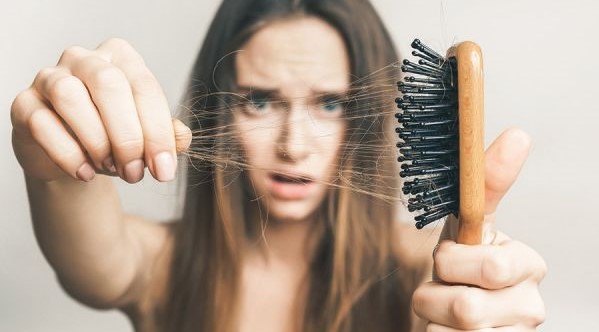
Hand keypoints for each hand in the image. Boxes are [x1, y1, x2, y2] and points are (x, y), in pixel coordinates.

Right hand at [11, 38, 191, 182]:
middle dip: (128, 136)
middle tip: (136, 173)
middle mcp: (84, 59)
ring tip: (111, 169)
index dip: (158, 132)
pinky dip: (68, 154)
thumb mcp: (146, 135)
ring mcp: (49, 77)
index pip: (145, 87)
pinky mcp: (25, 104)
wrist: (73, 154)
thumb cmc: (114, 136)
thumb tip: (183, 137)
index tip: (164, 170)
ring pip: (70, 97)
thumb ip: (167, 135)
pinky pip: (43, 124)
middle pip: (109, 84)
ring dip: (97, 141)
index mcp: (122, 57)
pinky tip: (86, 173)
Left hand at [412, 128, 546, 330]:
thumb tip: (519, 134)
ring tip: (442, 305)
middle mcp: (530, 306)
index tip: (447, 256)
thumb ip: (487, 182)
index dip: (453, 262)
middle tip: (442, 282)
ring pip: (452, 331)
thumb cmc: (463, 263)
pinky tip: (445, 329)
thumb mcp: (470, 222)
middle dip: (437, 291)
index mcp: (528, 266)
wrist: (455, 312)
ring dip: (432, 314)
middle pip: (467, 307)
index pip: (492, 268)